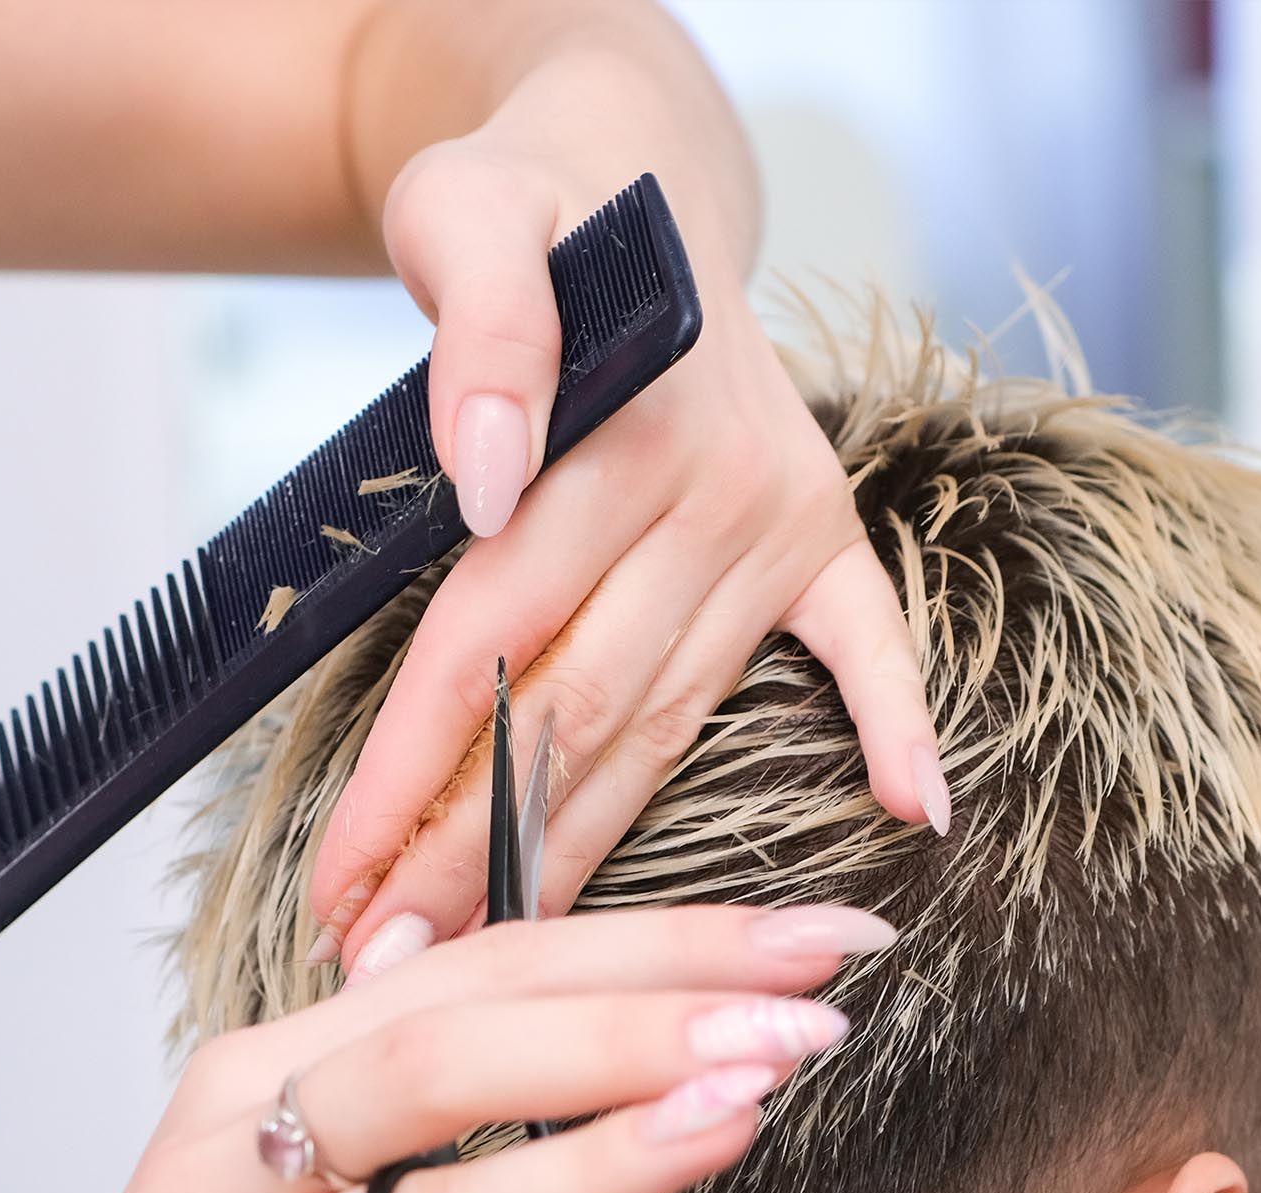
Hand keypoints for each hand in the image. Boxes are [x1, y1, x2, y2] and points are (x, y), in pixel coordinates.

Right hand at [0, 901, 888, 1192]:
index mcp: (304, 1072)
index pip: (502, 971)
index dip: (666, 947)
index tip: (810, 943)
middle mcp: (255, 1122)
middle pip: (467, 1028)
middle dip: (653, 1010)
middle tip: (807, 1010)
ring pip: (414, 1148)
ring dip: (590, 1136)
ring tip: (732, 1109)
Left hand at [307, 134, 946, 965]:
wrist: (629, 160)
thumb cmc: (526, 205)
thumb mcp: (470, 212)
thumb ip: (481, 328)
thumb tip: (492, 471)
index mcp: (628, 431)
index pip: (494, 639)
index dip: (412, 773)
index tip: (344, 888)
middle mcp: (719, 491)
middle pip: (576, 710)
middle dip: (475, 851)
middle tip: (393, 964)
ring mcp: (782, 521)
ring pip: (670, 719)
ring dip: (587, 850)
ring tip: (502, 957)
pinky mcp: (827, 533)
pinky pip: (871, 645)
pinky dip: (895, 724)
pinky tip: (917, 818)